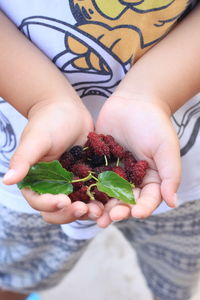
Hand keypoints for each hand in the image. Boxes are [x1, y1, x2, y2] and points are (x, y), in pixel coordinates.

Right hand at [3, 98, 102, 222]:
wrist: (68, 110)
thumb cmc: (48, 121)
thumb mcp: (36, 139)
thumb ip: (23, 159)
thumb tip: (7, 181)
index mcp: (35, 180)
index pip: (39, 201)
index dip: (50, 205)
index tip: (63, 201)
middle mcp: (51, 186)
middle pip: (58, 211)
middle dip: (70, 214)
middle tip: (84, 210)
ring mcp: (70, 184)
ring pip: (77, 206)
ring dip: (87, 211)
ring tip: (100, 210)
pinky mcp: (86, 179)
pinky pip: (92, 194)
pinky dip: (100, 200)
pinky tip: (109, 200)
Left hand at [95, 94, 180, 226]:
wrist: (133, 102)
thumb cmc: (154, 123)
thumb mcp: (166, 147)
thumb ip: (170, 174)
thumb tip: (173, 202)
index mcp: (151, 179)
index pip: (148, 199)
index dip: (142, 208)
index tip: (136, 213)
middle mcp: (132, 180)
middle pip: (125, 201)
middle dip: (117, 211)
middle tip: (108, 218)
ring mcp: (114, 173)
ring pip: (107, 194)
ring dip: (100, 205)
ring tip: (92, 213)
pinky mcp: (98, 164)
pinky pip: (92, 178)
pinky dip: (86, 188)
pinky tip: (79, 195)